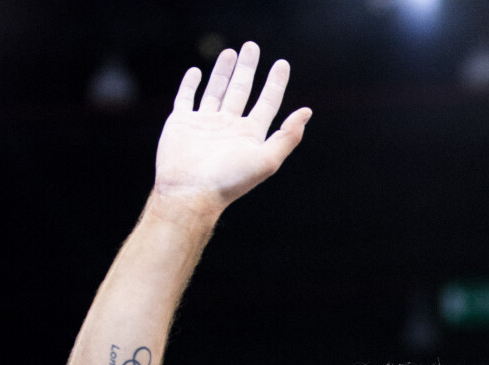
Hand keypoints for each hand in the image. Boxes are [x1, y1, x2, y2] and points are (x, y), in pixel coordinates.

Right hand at [154, 42, 311, 216]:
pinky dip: (190, 85)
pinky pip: (186, 99)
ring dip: (223, 73)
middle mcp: (228, 128)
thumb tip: (307, 112)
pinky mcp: (182, 124)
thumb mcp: (267, 160)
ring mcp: (204, 125)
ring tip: (230, 52)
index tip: (282, 64)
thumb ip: (287, 137)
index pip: (266, 103)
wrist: (191, 193)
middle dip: (247, 69)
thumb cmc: (229, 180)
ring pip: (216, 91)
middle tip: (252, 47)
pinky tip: (196, 72)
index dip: (275, 83)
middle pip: (241, 91)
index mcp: (249, 136)